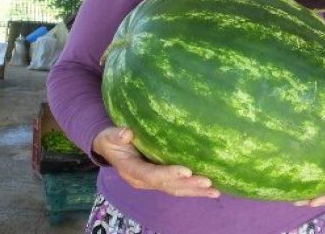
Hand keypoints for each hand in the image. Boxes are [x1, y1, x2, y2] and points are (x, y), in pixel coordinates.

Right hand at [92, 126, 219, 197]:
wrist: (110, 147)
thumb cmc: (111, 139)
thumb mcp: (110, 135)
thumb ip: (116, 135)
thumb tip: (126, 133)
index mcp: (131, 170)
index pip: (151, 175)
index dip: (168, 174)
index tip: (186, 171)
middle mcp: (143, 180)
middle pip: (168, 186)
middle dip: (188, 185)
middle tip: (207, 182)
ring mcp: (153, 182)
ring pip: (176, 190)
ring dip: (195, 191)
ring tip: (214, 191)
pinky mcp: (161, 180)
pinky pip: (179, 187)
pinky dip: (194, 189)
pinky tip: (211, 190)